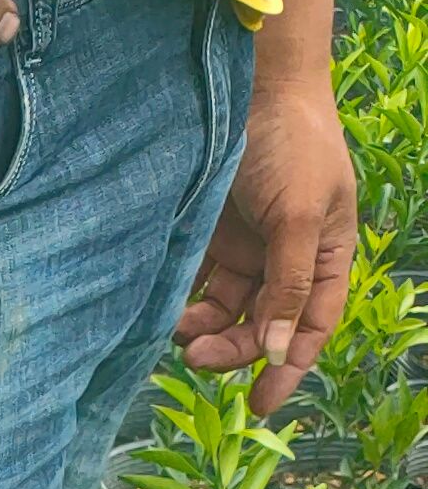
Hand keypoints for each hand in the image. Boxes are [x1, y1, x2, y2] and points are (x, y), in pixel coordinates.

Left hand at [176, 72, 357, 413]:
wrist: (254, 83)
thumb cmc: (293, 143)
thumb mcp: (300, 215)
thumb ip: (289, 282)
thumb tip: (276, 348)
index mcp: (324, 255)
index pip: (311, 326)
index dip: (288, 367)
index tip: (260, 405)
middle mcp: (285, 258)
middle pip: (261, 325)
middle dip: (233, 348)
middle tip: (197, 356)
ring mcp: (246, 247)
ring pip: (225, 310)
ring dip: (203, 329)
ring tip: (178, 332)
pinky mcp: (207, 234)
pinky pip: (194, 283)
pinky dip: (181, 302)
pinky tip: (164, 310)